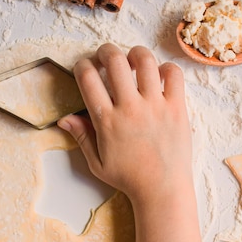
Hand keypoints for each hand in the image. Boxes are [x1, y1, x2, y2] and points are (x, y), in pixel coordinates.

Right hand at [58, 43, 192, 203]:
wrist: (162, 190)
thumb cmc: (129, 178)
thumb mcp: (97, 163)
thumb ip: (81, 137)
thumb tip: (64, 118)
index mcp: (106, 120)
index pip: (87, 78)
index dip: (82, 65)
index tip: (85, 67)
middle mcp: (129, 108)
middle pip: (114, 60)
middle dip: (106, 51)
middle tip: (107, 56)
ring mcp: (155, 106)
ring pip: (145, 60)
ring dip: (135, 54)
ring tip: (133, 61)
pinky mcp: (177, 108)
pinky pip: (174, 74)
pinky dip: (165, 68)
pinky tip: (159, 77)